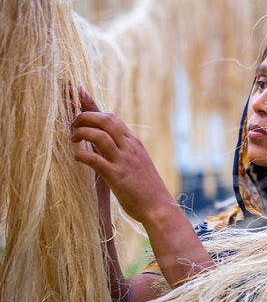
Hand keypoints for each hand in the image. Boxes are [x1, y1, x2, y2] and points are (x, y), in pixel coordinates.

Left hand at [71, 89, 172, 222]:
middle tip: (72, 124)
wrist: (159, 206)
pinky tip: (77, 157)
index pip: (112, 117)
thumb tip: (109, 141)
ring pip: (99, 135)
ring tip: (72, 139)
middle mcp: (129, 148)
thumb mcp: (138, 162)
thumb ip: (125, 150)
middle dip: (85, 116)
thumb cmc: (146, 188)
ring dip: (81, 133)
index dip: (93, 106)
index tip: (78, 94)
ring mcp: (124, 161)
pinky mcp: (117, 176)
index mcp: (134, 143)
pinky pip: (95, 160)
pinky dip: (82, 155)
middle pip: (106, 119)